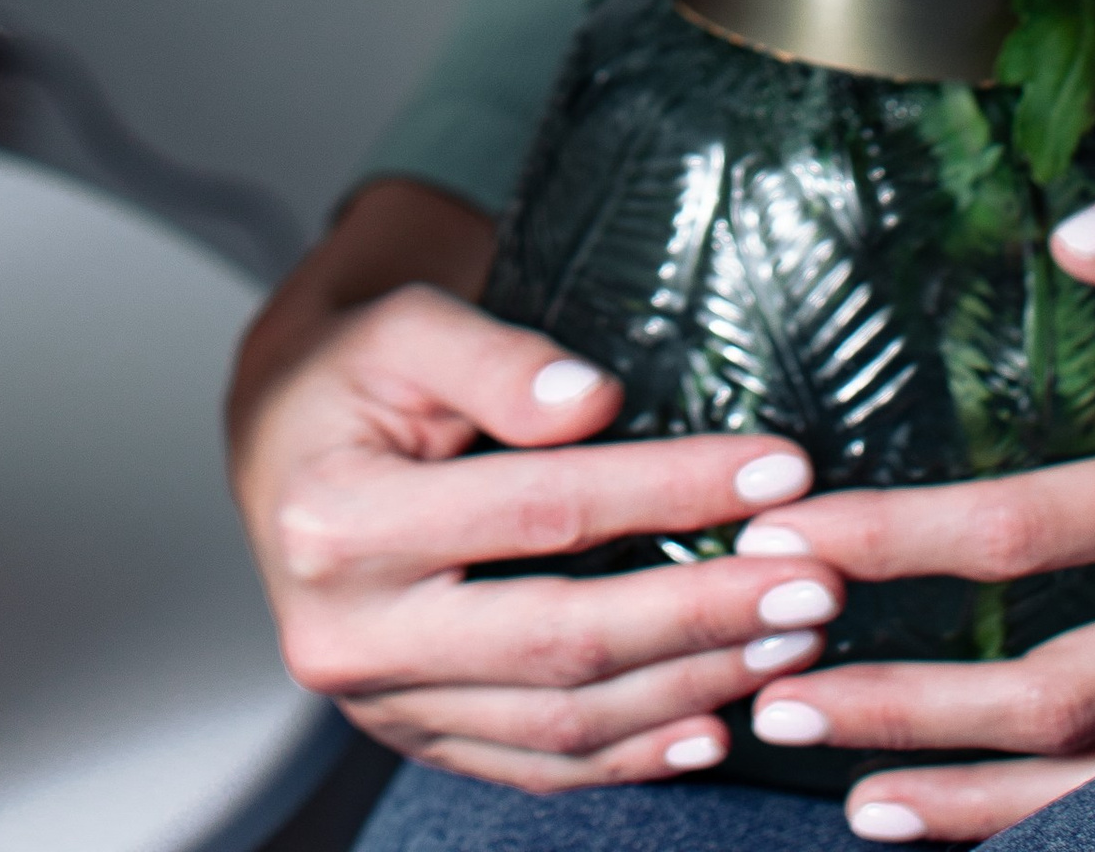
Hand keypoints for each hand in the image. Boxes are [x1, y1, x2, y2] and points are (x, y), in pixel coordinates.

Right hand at [227, 177, 842, 788]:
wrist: (282, 451)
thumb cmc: (352, 379)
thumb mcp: (404, 327)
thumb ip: (495, 358)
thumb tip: (595, 401)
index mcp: (338, 519)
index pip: (540, 510)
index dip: (667, 490)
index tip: (775, 471)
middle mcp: (349, 633)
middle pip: (561, 639)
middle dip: (704, 616)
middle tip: (813, 584)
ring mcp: (382, 704)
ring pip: (562, 722)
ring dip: (690, 687)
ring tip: (790, 642)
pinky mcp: (417, 738)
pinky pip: (537, 767)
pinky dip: (632, 756)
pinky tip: (710, 725)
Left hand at [728, 166, 1094, 841]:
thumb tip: (1076, 234)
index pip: (1033, 532)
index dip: (902, 539)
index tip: (795, 537)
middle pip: (1055, 693)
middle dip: (909, 706)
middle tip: (779, 696)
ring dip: (974, 795)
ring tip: (853, 801)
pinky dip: (1062, 815)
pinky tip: (971, 817)